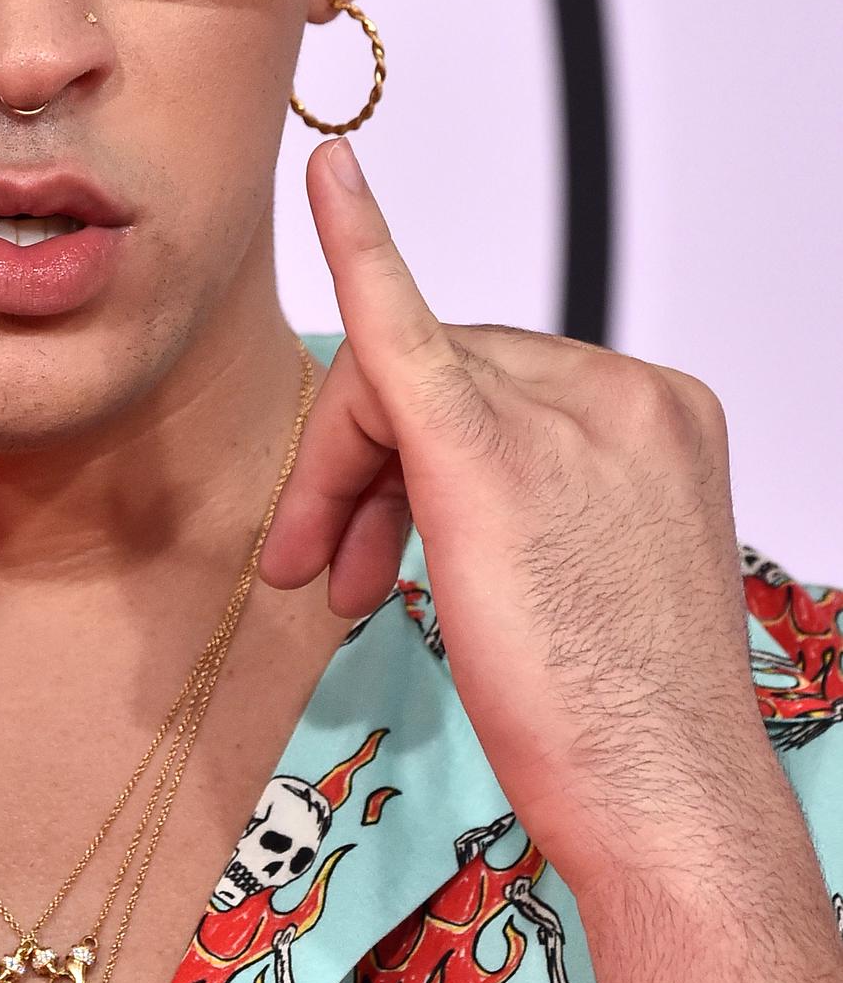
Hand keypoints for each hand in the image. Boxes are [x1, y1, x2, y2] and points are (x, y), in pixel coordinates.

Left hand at [261, 138, 790, 912]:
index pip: (495, 379)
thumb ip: (525, 491)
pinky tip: (328, 179)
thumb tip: (424, 473)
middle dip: (357, 468)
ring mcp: (564, 414)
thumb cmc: (625, 721)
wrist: (665, 803)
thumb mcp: (585, 573)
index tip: (371, 498)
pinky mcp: (489, 457)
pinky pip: (402, 325)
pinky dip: (358, 243)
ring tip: (326, 582)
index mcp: (655, 410)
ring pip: (398, 383)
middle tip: (316, 572)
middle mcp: (619, 391)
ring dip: (340, 478)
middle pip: (438, 372)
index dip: (407, 450)